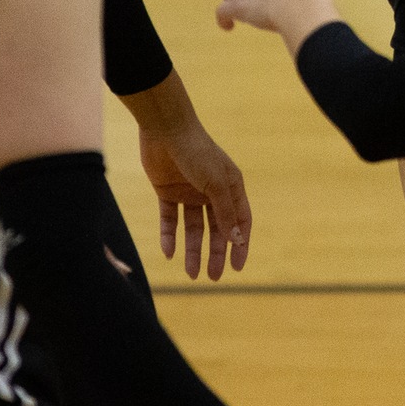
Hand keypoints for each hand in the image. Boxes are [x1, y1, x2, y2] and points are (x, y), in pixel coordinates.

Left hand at [141, 120, 251, 277]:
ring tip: (191, 273)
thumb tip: (237, 241)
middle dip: (215, 253)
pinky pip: (170, 220)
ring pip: (193, 228)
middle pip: (216, 229)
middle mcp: (211, 192)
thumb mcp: (215, 184)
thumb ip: (225, 213)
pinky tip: (169, 253)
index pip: (240, 222)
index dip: (240, 245)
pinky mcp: (167, 192)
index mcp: (230, 187)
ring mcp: (189, 192)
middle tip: (212, 276)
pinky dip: (170, 236)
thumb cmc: (197, 152)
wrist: (164, 129)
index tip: (237, 268)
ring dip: (193, 250)